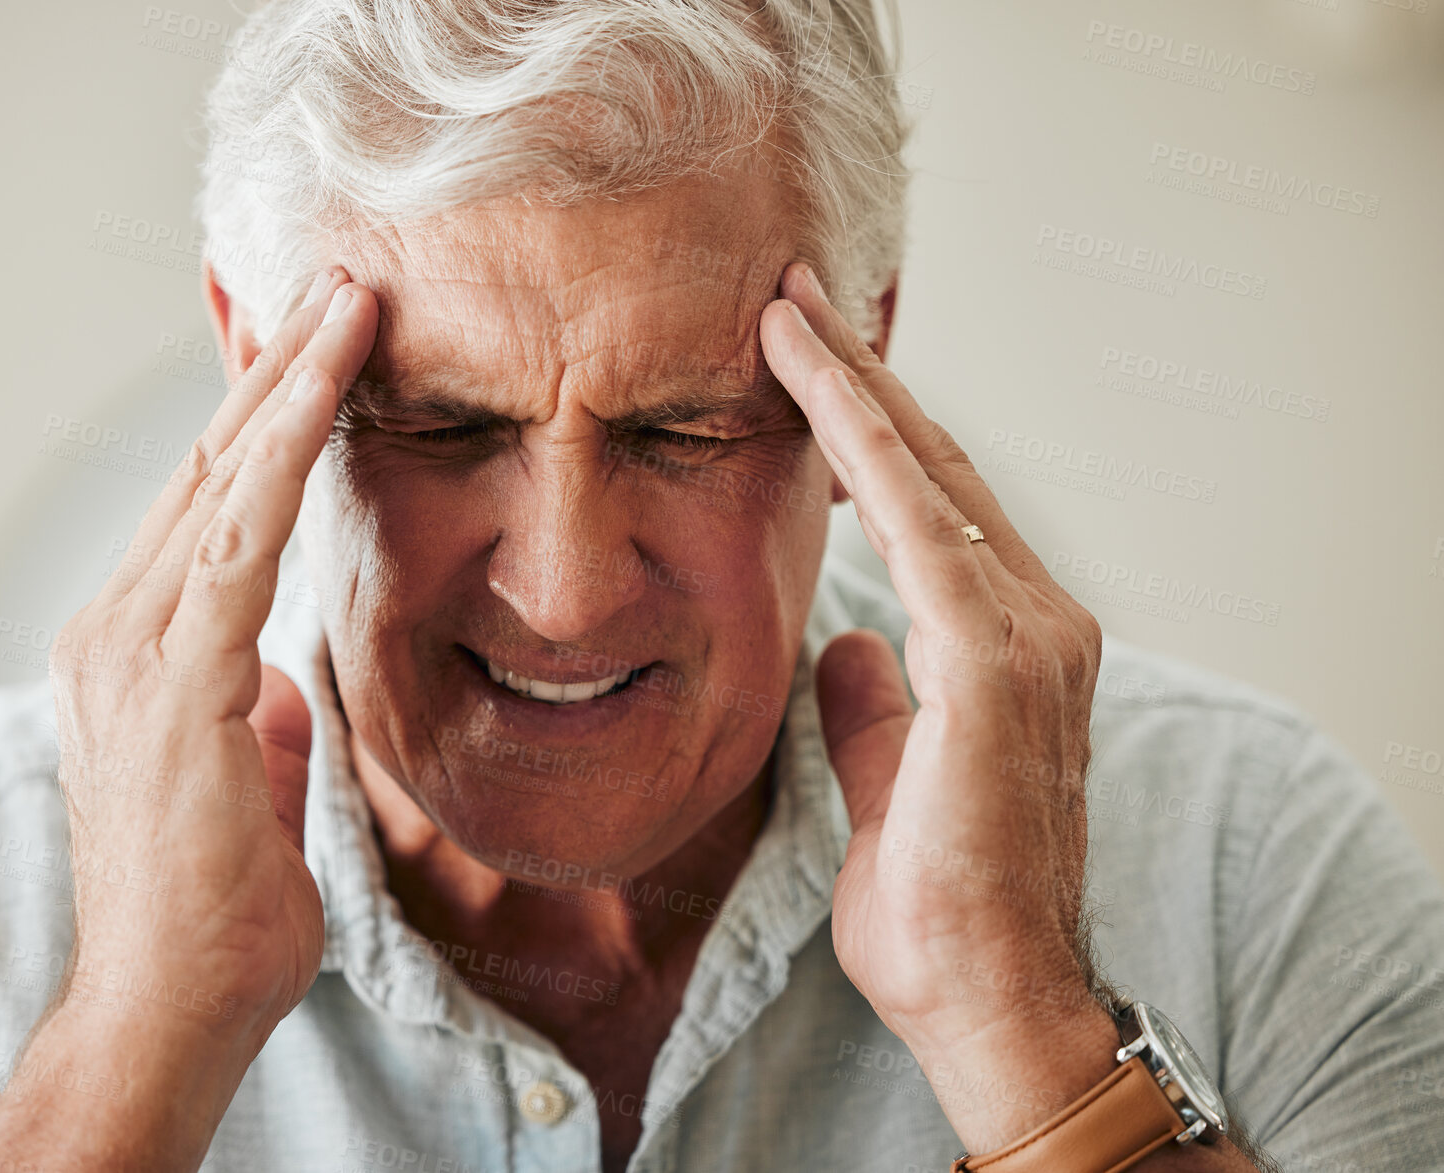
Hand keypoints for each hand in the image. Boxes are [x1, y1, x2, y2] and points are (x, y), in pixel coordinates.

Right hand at [48, 267, 375, 1044]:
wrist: (167, 1004)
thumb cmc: (214, 907)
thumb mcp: (245, 779)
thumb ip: (253, 712)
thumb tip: (281, 679)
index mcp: (133, 648)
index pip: (205, 506)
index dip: (260, 421)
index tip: (316, 346)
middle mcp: (114, 627)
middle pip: (208, 468)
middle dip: (277, 370)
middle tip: (341, 283)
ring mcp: (131, 648)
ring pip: (222, 481)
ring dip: (292, 384)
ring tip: (352, 300)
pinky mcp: (173, 678)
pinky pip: (239, 541)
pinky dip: (286, 457)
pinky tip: (329, 386)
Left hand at [760, 262, 1118, 1151]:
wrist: (990, 999)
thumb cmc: (941, 908)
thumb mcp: (889, 783)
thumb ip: (876, 705)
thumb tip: (847, 643)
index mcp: (1008, 648)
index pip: (929, 510)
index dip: (869, 431)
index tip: (804, 362)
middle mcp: (1035, 619)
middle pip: (931, 467)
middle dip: (859, 377)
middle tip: (788, 295)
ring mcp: (1026, 632)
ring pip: (924, 470)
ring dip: (853, 382)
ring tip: (783, 305)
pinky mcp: (994, 657)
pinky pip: (914, 516)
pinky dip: (859, 437)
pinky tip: (806, 377)